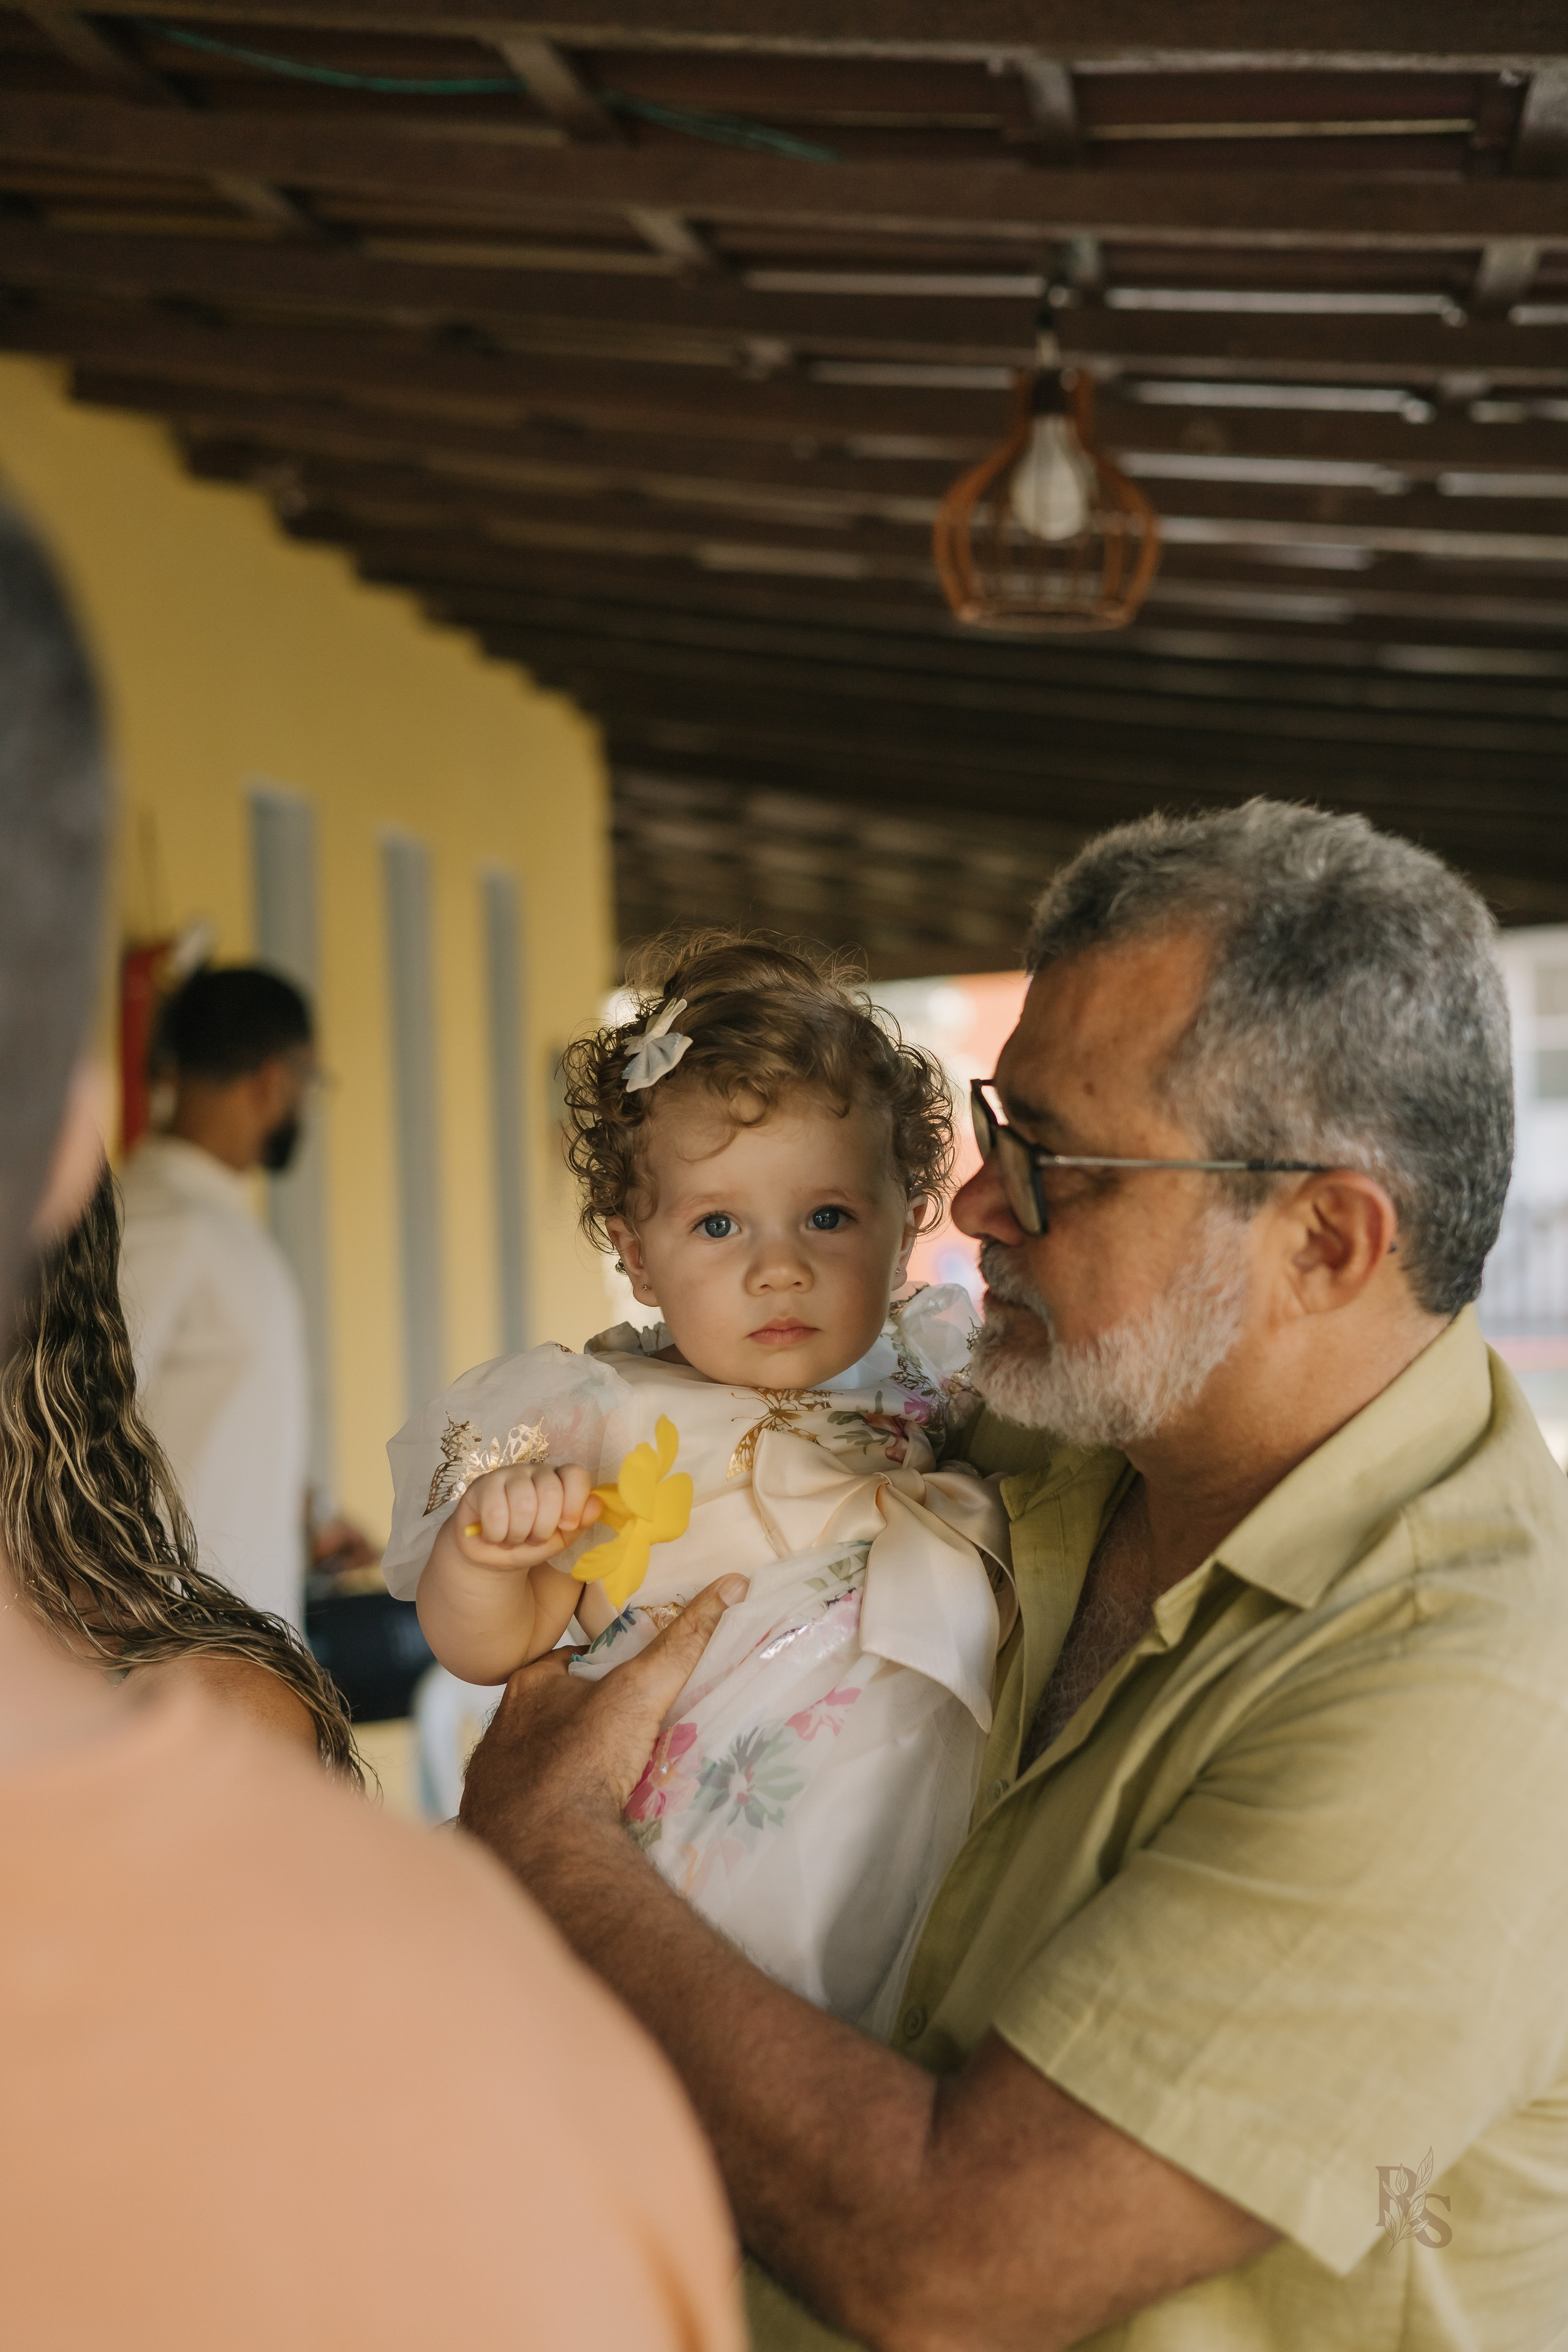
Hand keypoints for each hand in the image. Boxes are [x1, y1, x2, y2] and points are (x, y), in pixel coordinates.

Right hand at [452, 1462, 600, 1572]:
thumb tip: (596, 1504)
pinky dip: (497, 1534)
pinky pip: (495, 1511)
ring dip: (519, 1534)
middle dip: (543, 1528)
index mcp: (559, 1480)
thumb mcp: (560, 1538)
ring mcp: (508, 1474)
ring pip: (523, 1503)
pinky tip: (494, 1535)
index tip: (567, 1527)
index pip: (576, 1475)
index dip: (575, 1504)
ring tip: (513, 1539)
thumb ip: (581, 1522)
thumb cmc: (529, 1542)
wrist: (492, 1556)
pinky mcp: (483, 1485)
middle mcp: (535, 1471)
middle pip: (550, 1492)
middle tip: (533, 1539)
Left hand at [459, 1572, 747, 1867]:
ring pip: (538, 1758)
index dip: (605, 1670)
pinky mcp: (493, 1819)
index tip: (634, 1685)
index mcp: (527, 1686)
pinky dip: (550, 1804)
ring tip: (607, 1779)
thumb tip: (730, 1583)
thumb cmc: (583, 1757)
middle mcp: (501, 1727)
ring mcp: (494, 1776)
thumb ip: (683, 1640)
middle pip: (554, 1711)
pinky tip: (578, 1816)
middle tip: (625, 1736)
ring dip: (566, 1765)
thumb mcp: (641, 1689)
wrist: (540, 1848)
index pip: (571, 1663)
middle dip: (584, 1720)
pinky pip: (527, 1802)